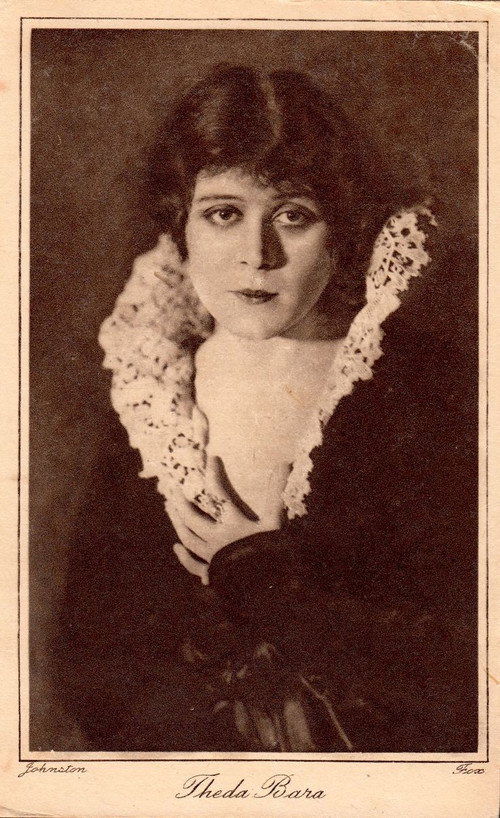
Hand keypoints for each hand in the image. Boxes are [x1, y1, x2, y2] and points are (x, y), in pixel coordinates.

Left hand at [168, 456, 289, 583]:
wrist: (266, 586)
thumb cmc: (271, 552)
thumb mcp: (276, 522)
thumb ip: (276, 493)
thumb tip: (284, 464)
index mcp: (232, 523)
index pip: (218, 493)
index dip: (213, 474)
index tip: (211, 459)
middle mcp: (217, 537)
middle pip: (192, 517)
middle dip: (182, 502)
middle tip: (173, 490)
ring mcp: (212, 555)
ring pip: (188, 537)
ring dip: (178, 523)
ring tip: (170, 510)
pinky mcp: (212, 571)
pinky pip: (194, 564)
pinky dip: (184, 557)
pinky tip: (176, 548)